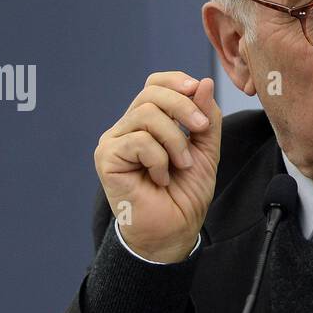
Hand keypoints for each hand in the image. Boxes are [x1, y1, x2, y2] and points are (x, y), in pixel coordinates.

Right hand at [94, 71, 221, 261]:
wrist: (174, 231)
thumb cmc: (185, 194)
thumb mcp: (206, 151)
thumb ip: (206, 118)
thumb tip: (203, 82)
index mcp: (148, 123)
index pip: (154, 84)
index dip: (176, 82)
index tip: (198, 91)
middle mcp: (127, 127)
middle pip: (151, 93)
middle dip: (184, 107)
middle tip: (201, 130)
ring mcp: (114, 141)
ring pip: (147, 114)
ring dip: (175, 140)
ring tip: (182, 166)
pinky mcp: (106, 157)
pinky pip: (139, 140)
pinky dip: (159, 160)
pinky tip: (160, 179)